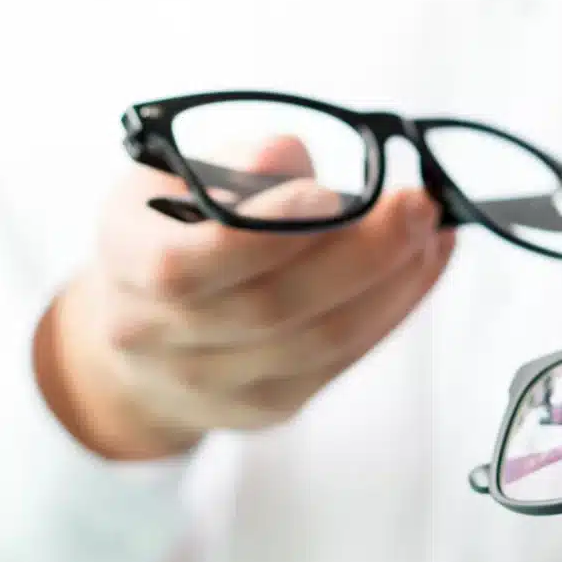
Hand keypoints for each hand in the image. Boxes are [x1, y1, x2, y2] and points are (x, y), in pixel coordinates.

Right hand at [36, 136, 454, 459]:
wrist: (141, 347)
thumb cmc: (165, 239)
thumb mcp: (168, 181)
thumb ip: (230, 164)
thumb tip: (290, 156)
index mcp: (129, 267)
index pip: (194, 263)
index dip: (266, 229)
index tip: (329, 191)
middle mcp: (166, 338)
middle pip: (276, 307)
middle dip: (362, 252)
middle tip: (415, 205)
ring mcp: (222, 384)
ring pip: (325, 340)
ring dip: (394, 282)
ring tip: (432, 232)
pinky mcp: (273, 404)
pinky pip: (347, 359)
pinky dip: (395, 307)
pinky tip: (423, 265)